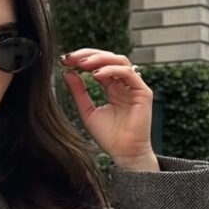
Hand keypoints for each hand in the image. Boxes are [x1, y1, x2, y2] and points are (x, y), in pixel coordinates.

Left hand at [60, 48, 156, 168]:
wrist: (124, 153)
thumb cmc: (109, 137)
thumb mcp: (87, 112)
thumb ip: (79, 92)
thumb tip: (66, 72)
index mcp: (112, 87)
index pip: (98, 65)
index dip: (82, 60)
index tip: (65, 60)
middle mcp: (124, 84)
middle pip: (108, 58)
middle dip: (88, 55)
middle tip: (70, 57)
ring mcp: (134, 86)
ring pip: (119, 61)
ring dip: (99, 59)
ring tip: (82, 64)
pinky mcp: (143, 92)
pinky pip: (128, 74)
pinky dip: (112, 71)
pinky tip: (96, 75)